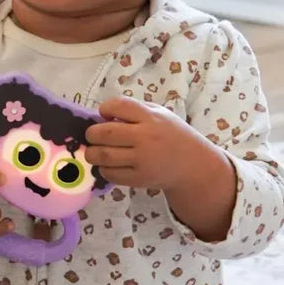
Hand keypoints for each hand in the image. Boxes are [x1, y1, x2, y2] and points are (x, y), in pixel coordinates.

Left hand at [85, 97, 216, 190]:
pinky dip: (103, 169)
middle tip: (92, 136)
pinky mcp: (140, 179)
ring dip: (92, 153)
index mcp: (151, 117)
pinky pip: (111, 174)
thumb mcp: (160, 114)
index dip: (105, 108)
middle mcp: (146, 138)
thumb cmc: (171, 134)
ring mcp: (143, 160)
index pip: (119, 106)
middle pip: (105, 133)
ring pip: (104, 155)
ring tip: (95, 151)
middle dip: (91, 133)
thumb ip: (134, 110)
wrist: (192, 165)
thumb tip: (103, 116)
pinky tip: (107, 165)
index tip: (104, 114)